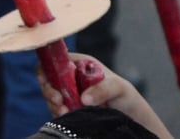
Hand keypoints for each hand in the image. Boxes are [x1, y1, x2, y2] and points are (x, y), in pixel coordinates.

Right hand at [38, 53, 171, 137]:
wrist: (132, 118)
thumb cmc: (126, 95)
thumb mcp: (118, 87)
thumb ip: (102, 89)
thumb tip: (84, 98)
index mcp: (80, 64)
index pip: (55, 61)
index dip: (47, 70)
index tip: (50, 85)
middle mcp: (71, 77)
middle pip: (48, 79)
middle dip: (49, 92)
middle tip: (59, 103)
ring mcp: (70, 93)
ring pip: (51, 96)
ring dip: (54, 105)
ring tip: (64, 113)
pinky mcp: (70, 107)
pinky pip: (57, 109)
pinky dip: (58, 113)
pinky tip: (66, 117)